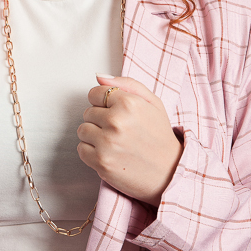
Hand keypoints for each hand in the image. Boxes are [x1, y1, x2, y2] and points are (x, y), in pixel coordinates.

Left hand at [77, 74, 183, 204]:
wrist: (170, 174)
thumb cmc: (160, 137)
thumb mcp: (153, 103)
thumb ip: (126, 84)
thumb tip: (99, 77)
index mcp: (129, 103)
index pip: (95, 93)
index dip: (103, 103)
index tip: (114, 112)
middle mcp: (116, 121)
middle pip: (88, 112)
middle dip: (100, 120)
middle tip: (118, 130)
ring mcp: (107, 143)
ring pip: (82, 130)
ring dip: (93, 136)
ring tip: (113, 142)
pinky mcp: (101, 162)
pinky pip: (81, 149)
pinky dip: (91, 152)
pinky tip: (109, 153)